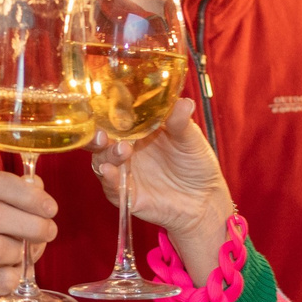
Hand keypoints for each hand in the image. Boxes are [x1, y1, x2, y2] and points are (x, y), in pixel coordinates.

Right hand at [0, 169, 57, 301]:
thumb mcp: (3, 201)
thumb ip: (23, 192)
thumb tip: (37, 186)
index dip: (28, 196)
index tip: (51, 209)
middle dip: (31, 225)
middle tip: (49, 232)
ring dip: (18, 251)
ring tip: (24, 253)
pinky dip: (12, 276)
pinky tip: (16, 272)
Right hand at [96, 98, 233, 267]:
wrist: (204, 199)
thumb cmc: (196, 164)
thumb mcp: (191, 139)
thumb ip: (181, 122)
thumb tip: (184, 102)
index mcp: (139, 130)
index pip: (117, 117)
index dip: (109, 112)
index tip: (108, 106)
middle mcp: (127, 149)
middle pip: (102, 139)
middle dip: (96, 135)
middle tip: (101, 133)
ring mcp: (125, 171)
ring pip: (103, 160)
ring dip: (107, 154)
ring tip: (122, 149)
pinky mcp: (126, 193)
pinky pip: (111, 185)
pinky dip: (108, 178)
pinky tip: (109, 170)